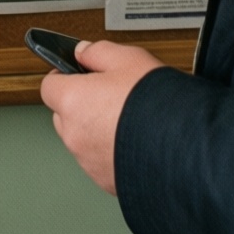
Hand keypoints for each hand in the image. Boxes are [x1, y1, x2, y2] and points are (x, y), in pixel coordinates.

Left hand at [40, 41, 164, 194]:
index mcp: (73, 101)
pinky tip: (133, 140)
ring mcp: (89, 161)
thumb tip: (83, 52)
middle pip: (63, 115)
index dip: (63, 76)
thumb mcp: (128, 59)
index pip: (49, 86)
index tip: (76, 72)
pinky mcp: (106, 181)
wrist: (184, 149)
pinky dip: (109, 152)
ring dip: (94, 130)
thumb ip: (98, 52)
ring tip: (126, 119)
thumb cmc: (155, 104)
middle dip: (79, 104)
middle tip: (106, 94)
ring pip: (82, 140)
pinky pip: (99, 161)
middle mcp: (75, 134)